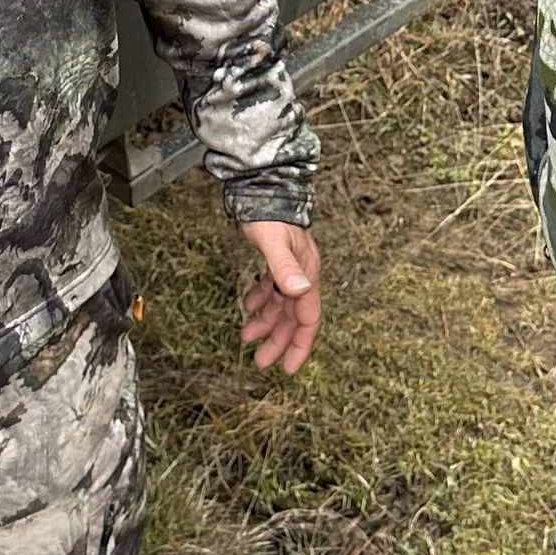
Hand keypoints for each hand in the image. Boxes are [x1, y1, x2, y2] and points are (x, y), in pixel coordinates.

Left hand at [238, 220, 320, 373]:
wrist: (263, 187)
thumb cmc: (268, 213)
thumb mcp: (273, 242)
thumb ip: (284, 267)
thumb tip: (300, 290)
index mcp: (306, 274)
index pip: (309, 318)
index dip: (300, 345)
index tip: (288, 367)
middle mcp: (301, 274)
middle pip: (293, 317)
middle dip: (278, 340)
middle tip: (260, 361)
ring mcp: (289, 268)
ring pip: (281, 305)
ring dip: (266, 323)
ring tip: (246, 336)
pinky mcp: (276, 260)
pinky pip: (272, 289)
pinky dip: (260, 301)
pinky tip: (248, 307)